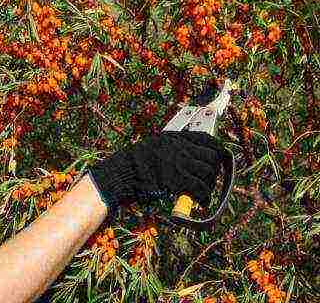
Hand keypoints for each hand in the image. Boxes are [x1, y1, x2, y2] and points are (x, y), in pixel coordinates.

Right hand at [87, 131, 231, 216]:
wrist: (120, 174)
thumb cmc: (132, 165)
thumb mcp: (152, 148)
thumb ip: (170, 149)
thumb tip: (190, 158)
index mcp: (172, 137)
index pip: (205, 138)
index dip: (216, 149)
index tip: (219, 158)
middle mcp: (178, 147)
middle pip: (211, 156)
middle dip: (214, 170)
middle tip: (208, 181)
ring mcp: (178, 162)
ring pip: (208, 172)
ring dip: (209, 185)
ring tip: (203, 193)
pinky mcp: (177, 179)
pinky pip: (201, 188)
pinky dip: (204, 197)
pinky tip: (200, 202)